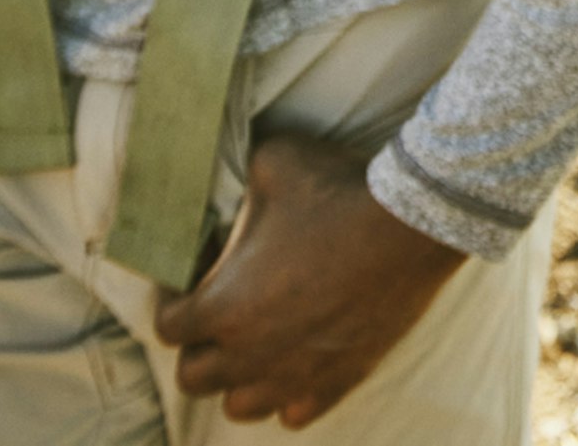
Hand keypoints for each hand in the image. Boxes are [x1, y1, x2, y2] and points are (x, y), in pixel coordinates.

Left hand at [154, 132, 464, 427]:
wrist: (410, 227)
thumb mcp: (274, 162)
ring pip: (242, 406)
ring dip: (237, 380)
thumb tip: (233, 173)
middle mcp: (251, 353)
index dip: (170, 301)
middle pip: (194, 378)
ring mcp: (295, 374)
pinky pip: (295, 415)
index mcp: (224, 306)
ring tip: (253, 347)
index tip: (188, 281)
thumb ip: (240, 176)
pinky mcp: (338, 381)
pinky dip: (287, 397)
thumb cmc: (338, 193)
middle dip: (197, 346)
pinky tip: (297, 364)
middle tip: (217, 315)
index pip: (168, 328)